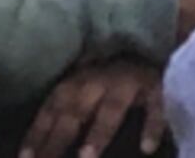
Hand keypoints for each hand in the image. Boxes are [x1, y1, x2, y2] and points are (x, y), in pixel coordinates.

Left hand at [17, 56, 165, 157]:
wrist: (154, 48)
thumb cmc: (112, 79)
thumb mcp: (86, 90)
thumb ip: (68, 112)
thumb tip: (42, 148)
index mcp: (77, 82)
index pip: (51, 109)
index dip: (37, 133)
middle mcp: (98, 79)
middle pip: (76, 111)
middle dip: (60, 137)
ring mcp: (129, 82)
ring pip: (111, 108)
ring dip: (98, 133)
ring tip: (86, 157)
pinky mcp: (158, 87)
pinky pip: (156, 107)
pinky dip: (151, 126)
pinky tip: (147, 148)